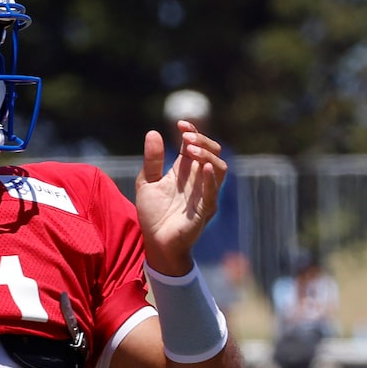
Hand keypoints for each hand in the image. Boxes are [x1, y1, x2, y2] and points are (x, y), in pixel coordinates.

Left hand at [135, 120, 228, 276]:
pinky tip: (204, 167)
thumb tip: (153, 132)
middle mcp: (198, 180)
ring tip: (191, 149)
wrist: (155, 243)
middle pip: (212, 152)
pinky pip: (213, 193)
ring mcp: (204, 195)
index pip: (196, 145)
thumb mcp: (147, 182)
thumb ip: (152, 160)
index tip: (181, 124)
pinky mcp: (204, 211)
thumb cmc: (153, 215)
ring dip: (208, 155)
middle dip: (202, 141)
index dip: (192, 131)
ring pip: (219, 169)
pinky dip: (211, 179)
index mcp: (185, 171)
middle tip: (186, 137)